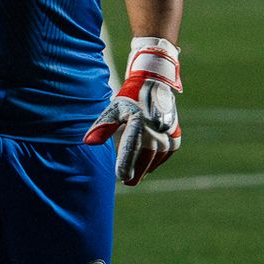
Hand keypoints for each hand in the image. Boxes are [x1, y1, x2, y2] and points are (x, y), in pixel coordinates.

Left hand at [84, 37, 181, 185]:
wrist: (154, 82)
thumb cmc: (129, 98)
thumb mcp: (114, 108)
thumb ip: (102, 126)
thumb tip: (88, 143)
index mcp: (137, 120)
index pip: (131, 147)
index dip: (126, 163)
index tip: (122, 177)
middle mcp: (154, 126)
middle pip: (145, 156)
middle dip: (136, 171)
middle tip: (128, 182)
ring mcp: (167, 129)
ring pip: (157, 156)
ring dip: (147, 167)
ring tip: (137, 175)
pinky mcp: (175, 131)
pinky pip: (168, 151)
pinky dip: (159, 160)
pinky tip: (150, 166)